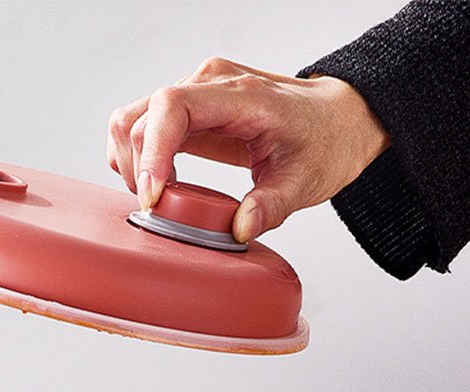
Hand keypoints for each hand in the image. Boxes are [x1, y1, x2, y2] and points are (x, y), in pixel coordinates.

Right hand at [107, 57, 389, 242]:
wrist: (337, 120)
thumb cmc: (323, 141)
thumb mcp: (305, 180)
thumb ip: (271, 206)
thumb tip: (239, 229)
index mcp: (239, 96)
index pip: (171, 107)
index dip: (152, 153)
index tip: (154, 197)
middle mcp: (209, 85)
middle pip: (141, 117)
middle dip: (138, 168)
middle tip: (159, 207)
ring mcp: (195, 93)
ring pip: (132, 119)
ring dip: (132, 163)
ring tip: (158, 195)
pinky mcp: (187, 109)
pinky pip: (142, 126)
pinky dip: (138, 158)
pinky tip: (161, 183)